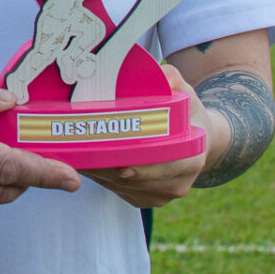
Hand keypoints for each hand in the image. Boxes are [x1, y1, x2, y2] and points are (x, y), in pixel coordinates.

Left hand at [84, 65, 208, 208]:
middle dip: (107, 167)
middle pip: (135, 179)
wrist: (198, 139)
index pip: (162, 166)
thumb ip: (172, 80)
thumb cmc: (187, 112)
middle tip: (81, 152)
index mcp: (191, 159)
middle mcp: (177, 183)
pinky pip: (119, 191)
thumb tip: (160, 74)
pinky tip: (86, 161)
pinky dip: (101, 178)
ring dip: (99, 173)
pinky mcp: (146, 200)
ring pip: (122, 187)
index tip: (115, 161)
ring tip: (76, 154)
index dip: (139, 165)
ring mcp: (161, 195)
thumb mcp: (185, 93)